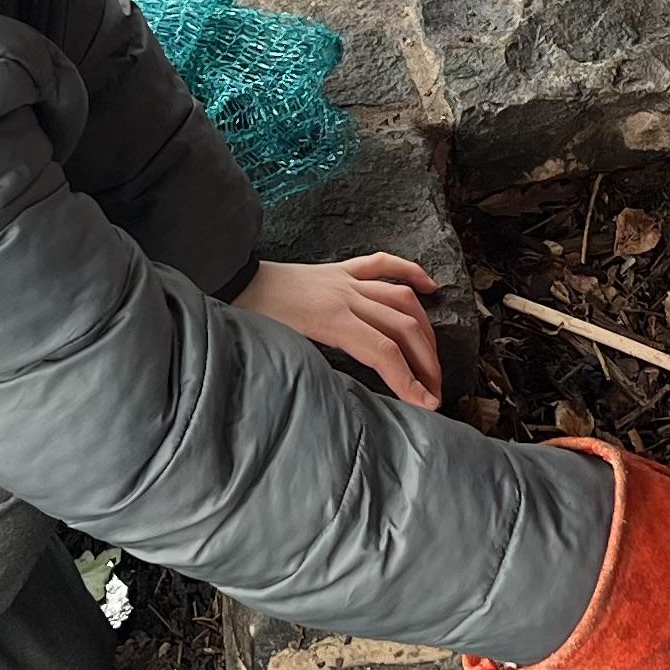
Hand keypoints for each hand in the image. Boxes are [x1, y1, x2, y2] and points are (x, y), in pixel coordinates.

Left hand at [240, 255, 441, 407]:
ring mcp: (345, 280)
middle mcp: (345, 297)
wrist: (232, 281)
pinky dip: (411, 273)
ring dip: (424, 329)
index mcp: (330, 320)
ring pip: (401, 299)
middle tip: (436, 390)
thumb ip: (317, 370)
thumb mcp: (283, 352)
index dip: (410, 381)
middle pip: (401, 327)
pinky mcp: (340, 269)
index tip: (428, 404)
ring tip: (435, 357)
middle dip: (426, 362)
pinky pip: (383, 265)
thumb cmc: (251, 320)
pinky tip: (429, 288)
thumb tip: (346, 399)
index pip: (384, 353)